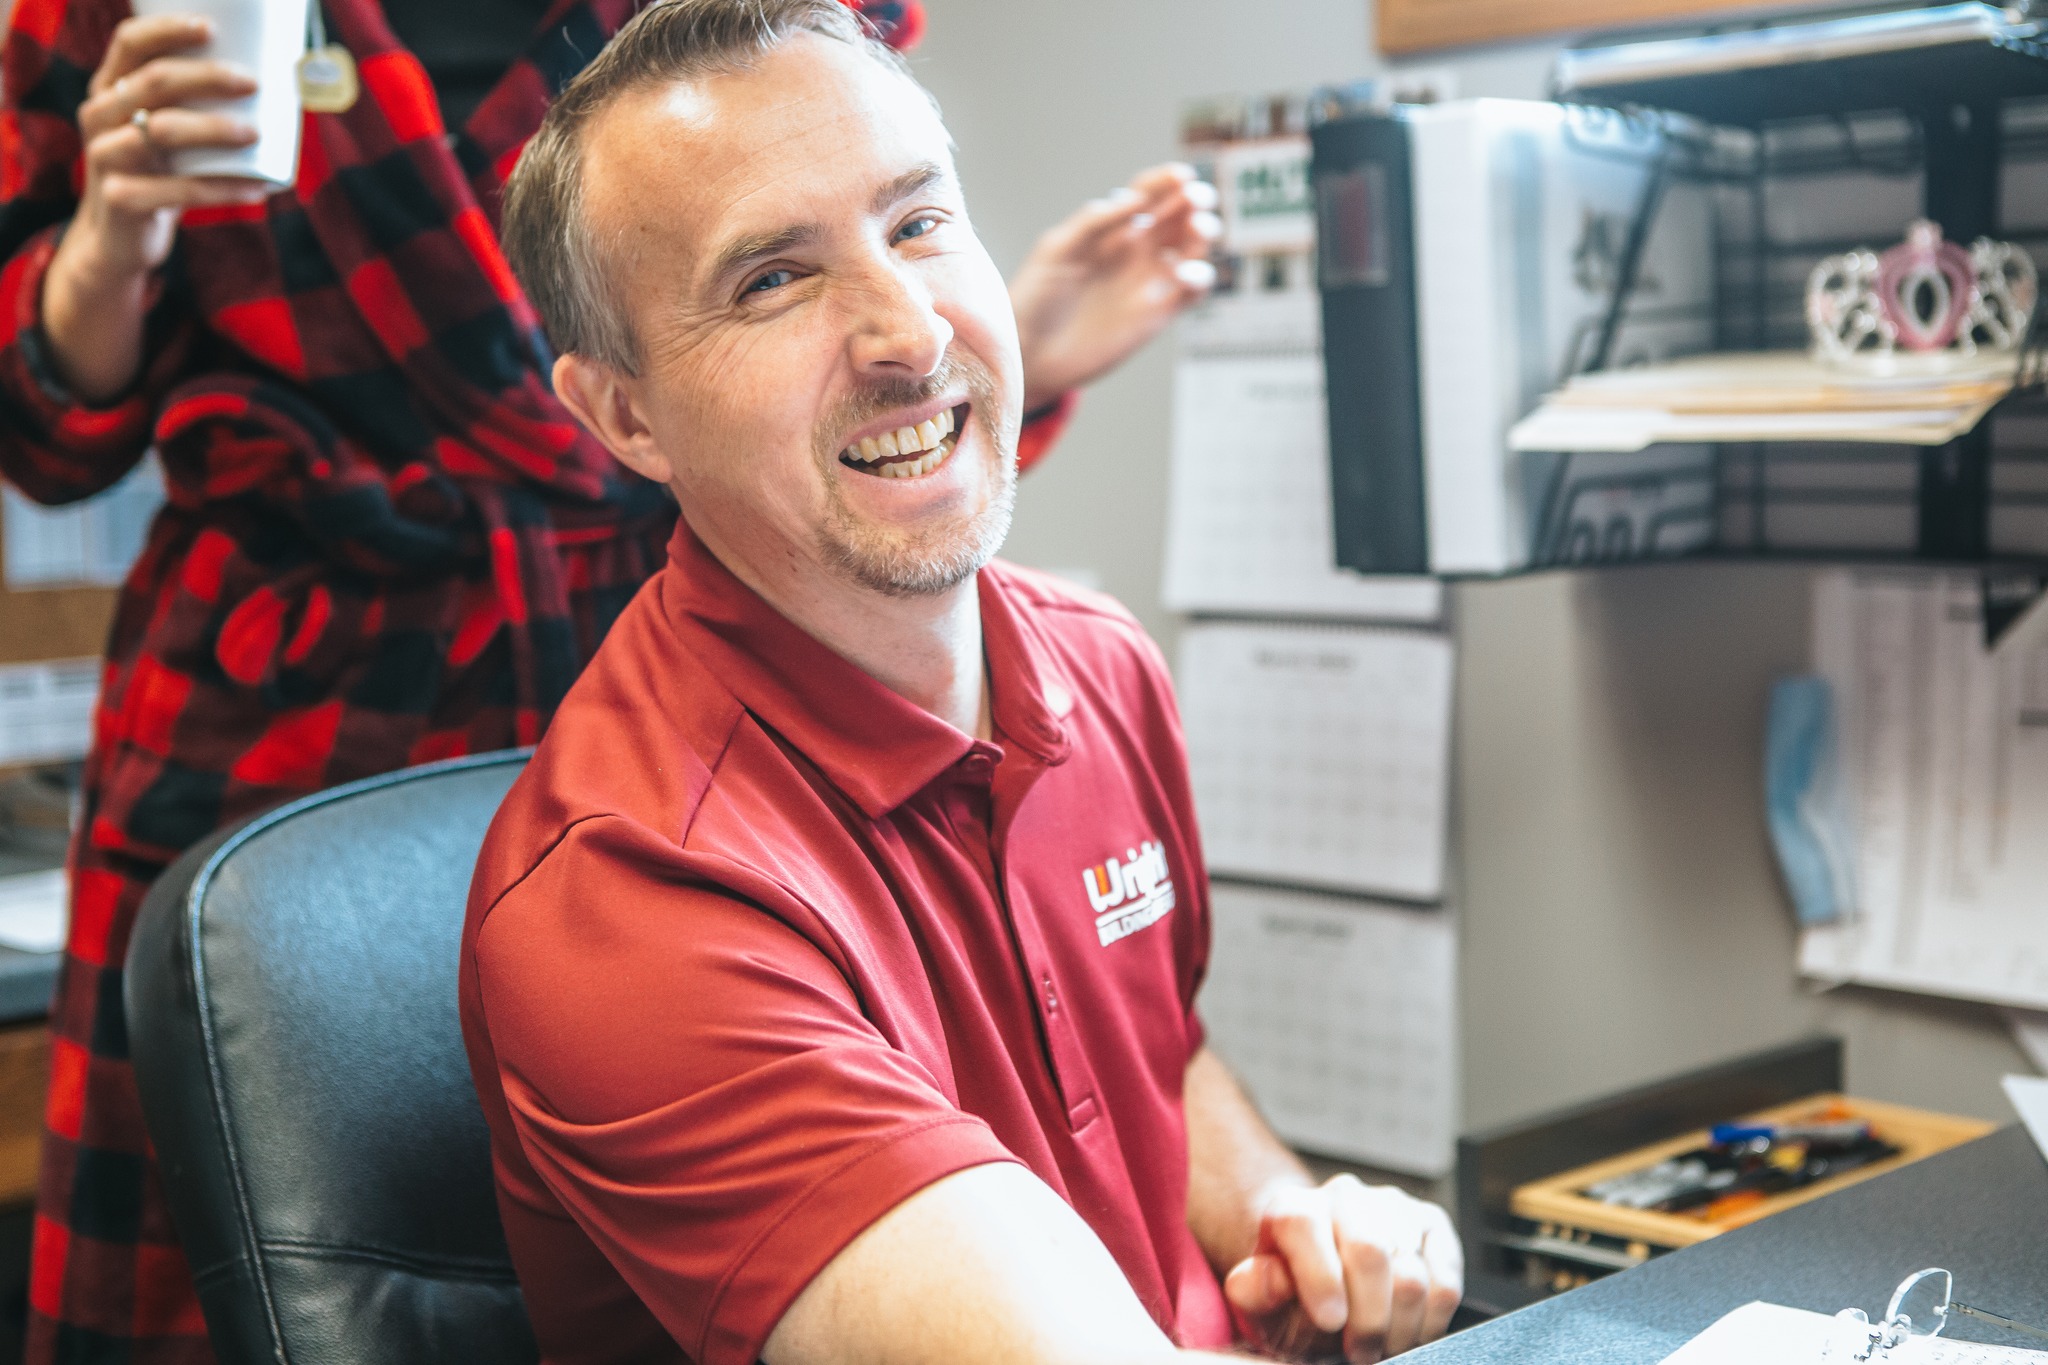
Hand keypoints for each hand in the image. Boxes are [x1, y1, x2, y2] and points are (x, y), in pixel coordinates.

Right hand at [65, 14, 267, 278]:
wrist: (119, 239)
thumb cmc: (159, 174)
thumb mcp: (165, 136)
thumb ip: (196, 109)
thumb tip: (283, 85)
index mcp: (110, 89)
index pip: (130, 43)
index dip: (168, 29)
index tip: (211, 29)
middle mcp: (100, 115)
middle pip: (154, 81)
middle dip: (207, 77)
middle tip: (254, 82)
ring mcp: (105, 156)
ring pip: (163, 131)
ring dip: (214, 128)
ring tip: (256, 133)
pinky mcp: (120, 199)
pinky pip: (178, 190)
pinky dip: (222, 189)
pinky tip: (257, 190)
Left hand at [1009, 163, 1219, 412]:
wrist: (1030, 353)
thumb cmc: (1034, 298)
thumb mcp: (1057, 248)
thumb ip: (1096, 221)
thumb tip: (1136, 198)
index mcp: (1110, 229)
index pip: (1147, 195)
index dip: (1166, 182)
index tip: (1181, 175)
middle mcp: (1134, 251)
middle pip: (1177, 217)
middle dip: (1193, 203)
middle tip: (1197, 199)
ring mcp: (1148, 282)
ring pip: (1191, 250)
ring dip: (1202, 235)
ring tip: (1197, 228)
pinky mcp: (1156, 315)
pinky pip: (1190, 292)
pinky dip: (1199, 278)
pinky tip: (1186, 273)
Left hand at [1223, 1175, 1462, 1363]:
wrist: (1327, 1284)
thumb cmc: (1292, 1298)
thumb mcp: (1260, 1304)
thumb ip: (1255, 1290)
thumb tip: (1274, 1277)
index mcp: (1292, 1207)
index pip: (1304, 1224)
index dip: (1319, 1277)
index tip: (1330, 1322)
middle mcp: (1343, 1195)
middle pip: (1368, 1251)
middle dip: (1367, 1317)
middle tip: (1359, 1352)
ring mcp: (1392, 1206)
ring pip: (1410, 1274)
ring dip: (1398, 1328)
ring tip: (1380, 1346)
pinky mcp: (1432, 1225)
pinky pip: (1445, 1283)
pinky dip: (1429, 1323)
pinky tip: (1407, 1331)